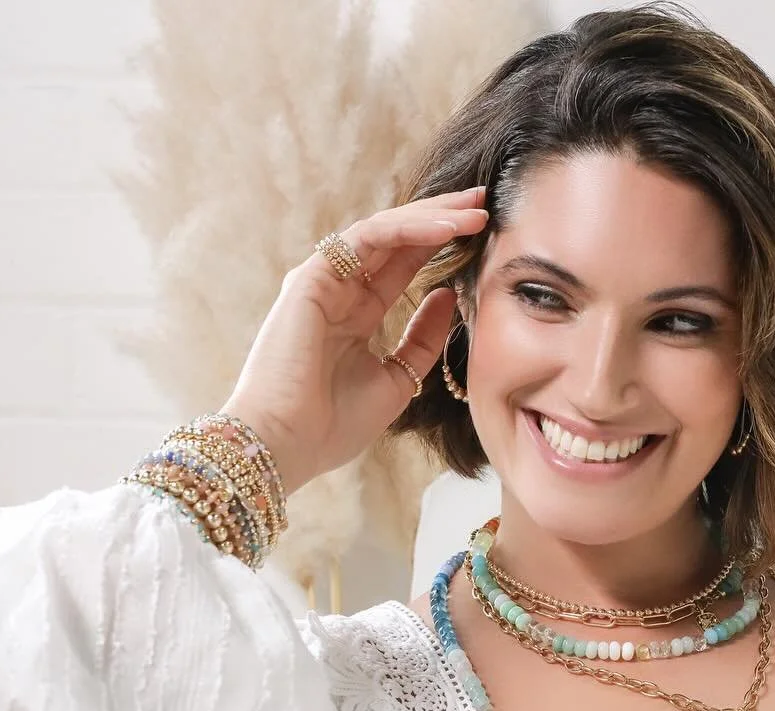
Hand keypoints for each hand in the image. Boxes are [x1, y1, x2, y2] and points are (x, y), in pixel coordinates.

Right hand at [219, 188, 489, 494]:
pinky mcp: (312, 277)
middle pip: (396, 241)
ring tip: (475, 209)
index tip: (484, 234)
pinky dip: (408, 230)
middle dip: (442, 218)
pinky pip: (366, 239)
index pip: (403, 266)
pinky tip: (446, 228)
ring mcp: (323, 281)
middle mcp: (338, 290)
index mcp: (355, 315)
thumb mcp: (397, 379)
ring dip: (431, 216)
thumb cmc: (334, 424)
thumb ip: (422, 339)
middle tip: (485, 201)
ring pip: (384, 232)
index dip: (441, 245)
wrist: (289, 445)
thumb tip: (447, 295)